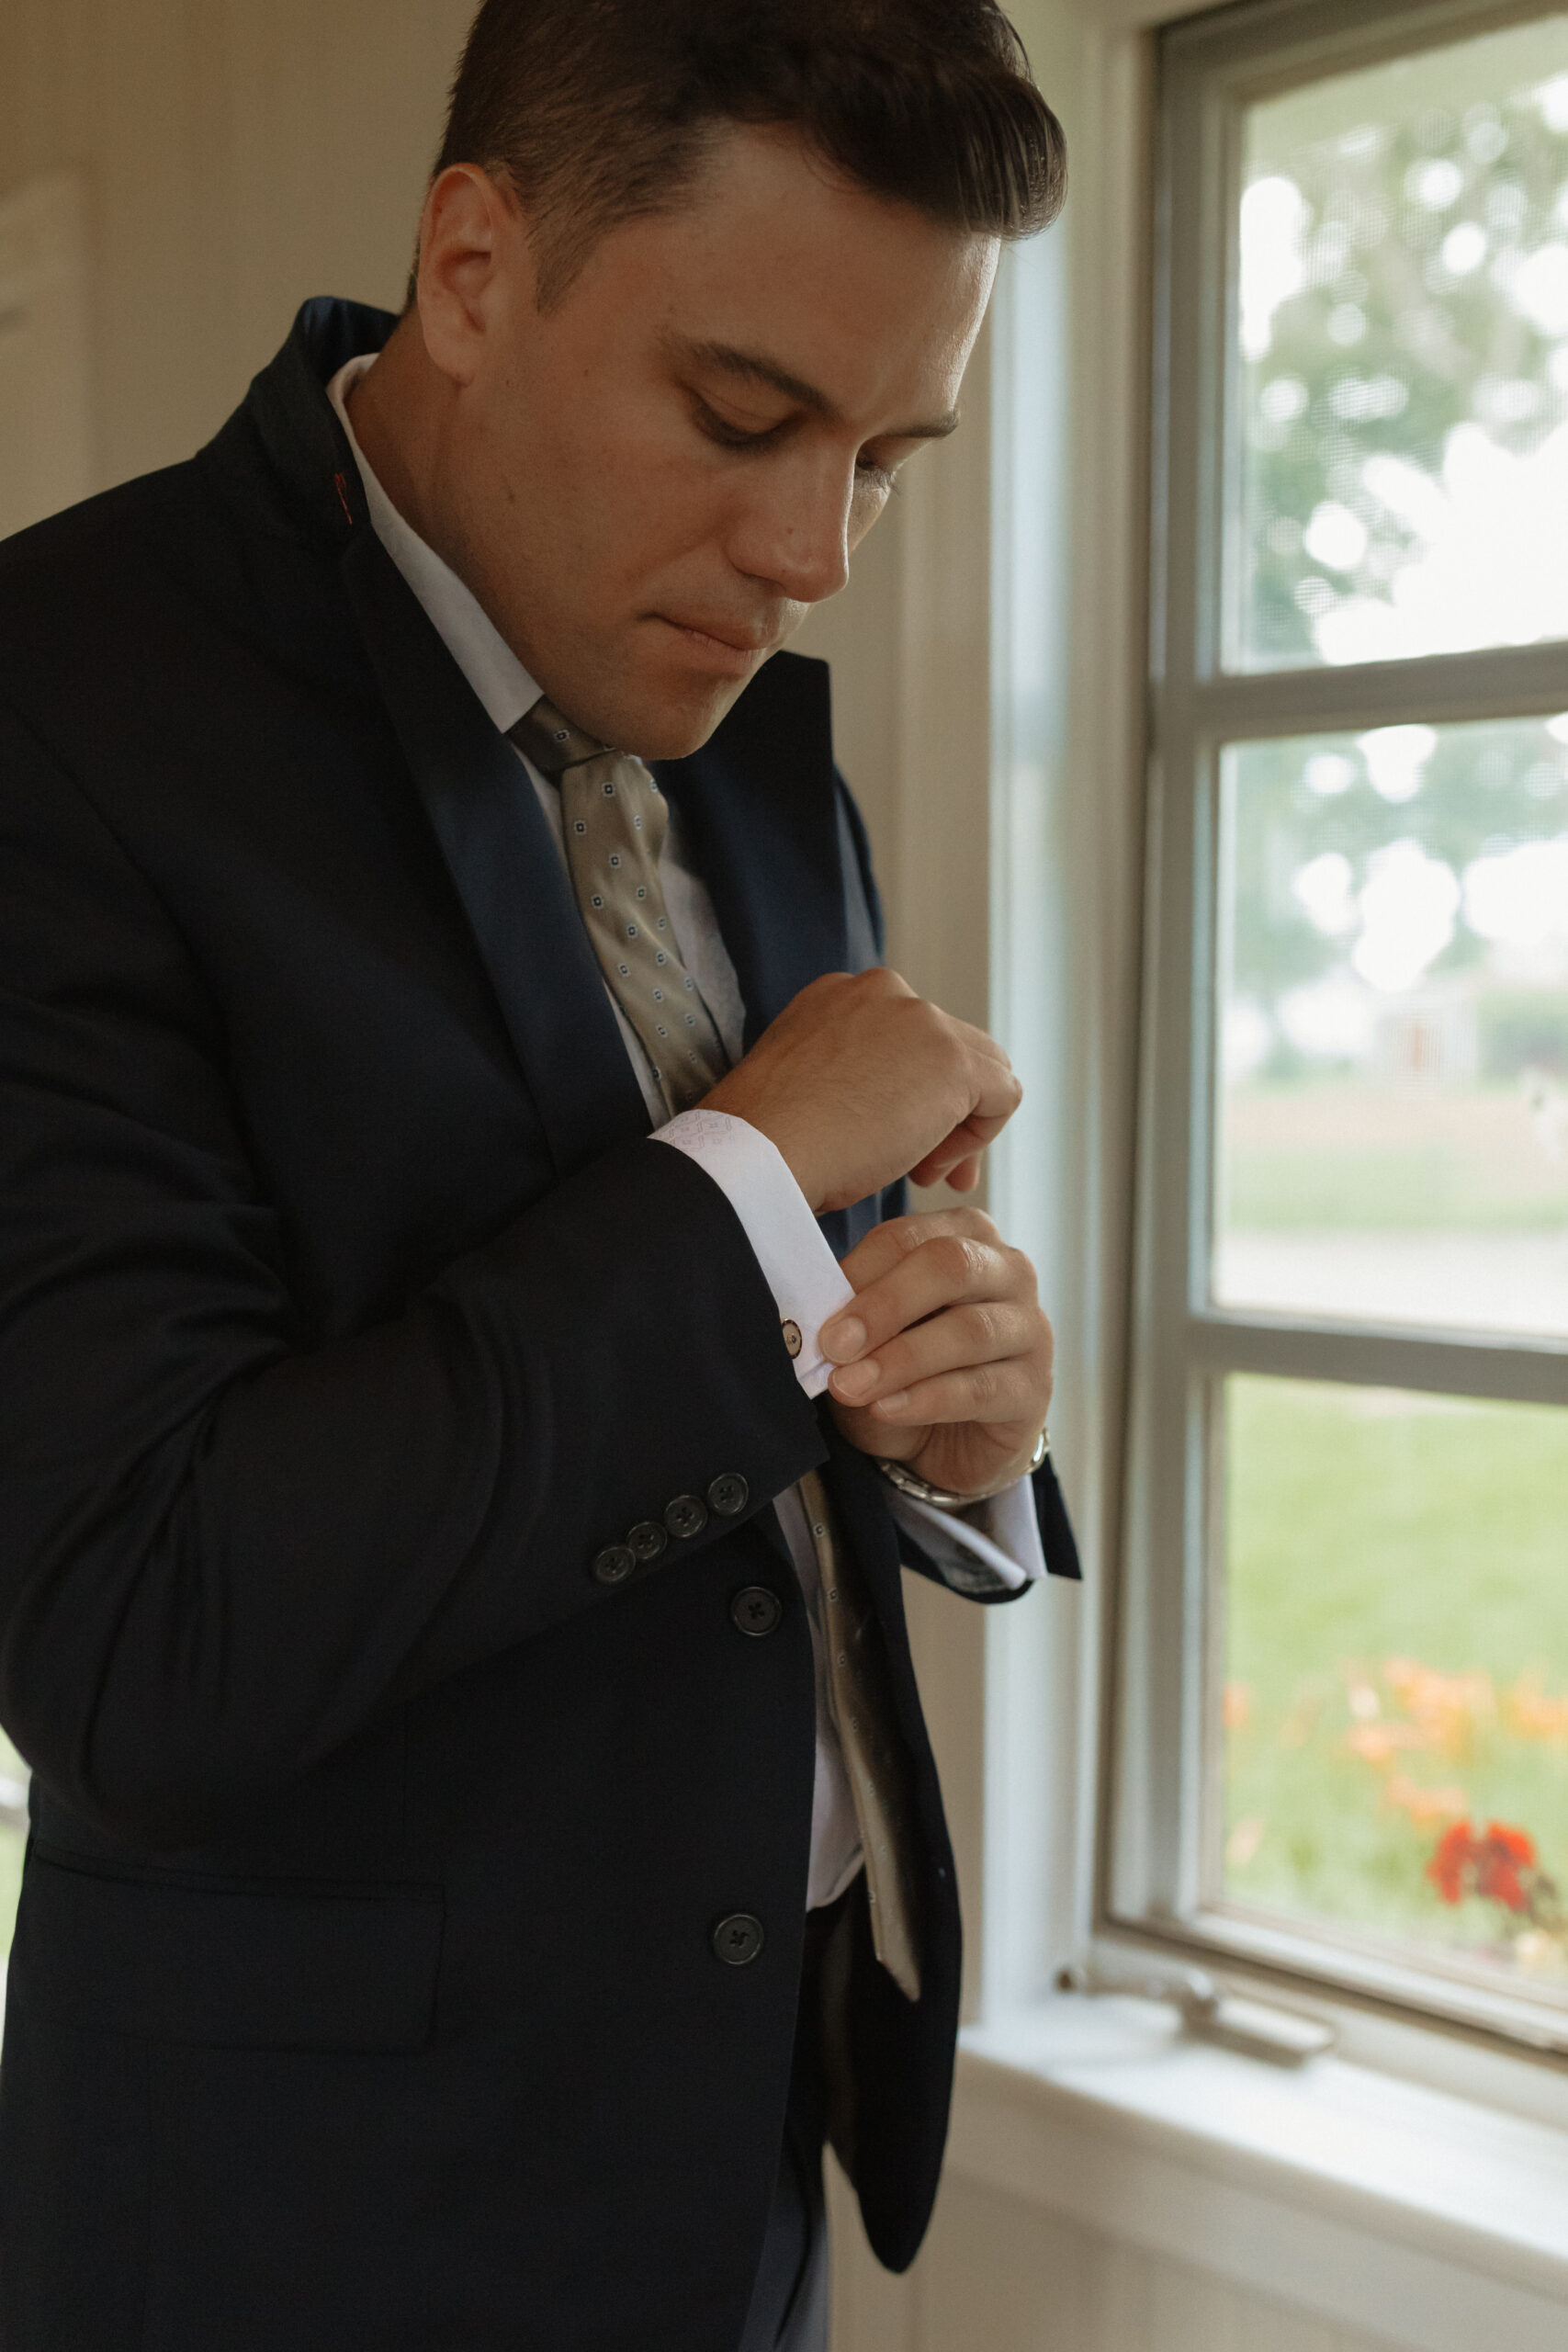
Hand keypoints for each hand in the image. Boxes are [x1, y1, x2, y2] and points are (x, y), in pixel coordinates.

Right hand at [700, 969, 1020, 1212]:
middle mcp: (882, 991)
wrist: (758, 1152)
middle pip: (948, 1049)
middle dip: (943, 1114)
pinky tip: (934, 1169)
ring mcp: (920, 1019)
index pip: (907, 1038)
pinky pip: (1003, 1095)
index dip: (910, 1096)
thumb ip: (851, 1077)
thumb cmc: (769, 1140)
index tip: (893, 1145)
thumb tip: (898, 1107)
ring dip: (959, 1127)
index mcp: (839, 995)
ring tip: (922, 1174)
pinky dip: (980, 1138)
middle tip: (922, 1171)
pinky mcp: (952, 1059)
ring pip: (981, 1070)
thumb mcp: (807, 1086)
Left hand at [820, 1209, 1052, 1497]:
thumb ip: (851, 1314)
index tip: (813, 1306)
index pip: (910, 1237)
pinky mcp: (1035, 1388)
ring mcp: (1031, 1329)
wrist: (944, 1445)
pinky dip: (927, 1399)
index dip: (860, 1269)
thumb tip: (811, 1315)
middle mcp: (1009, 1271)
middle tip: (835, 1344)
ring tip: (851, 1386)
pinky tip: (887, 1408)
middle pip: (952, 1266)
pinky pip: (981, 1388)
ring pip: (970, 1330)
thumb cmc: (904, 1370)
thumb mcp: (870, 1334)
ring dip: (901, 1359)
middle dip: (886, 1305)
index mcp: (965, 1236)